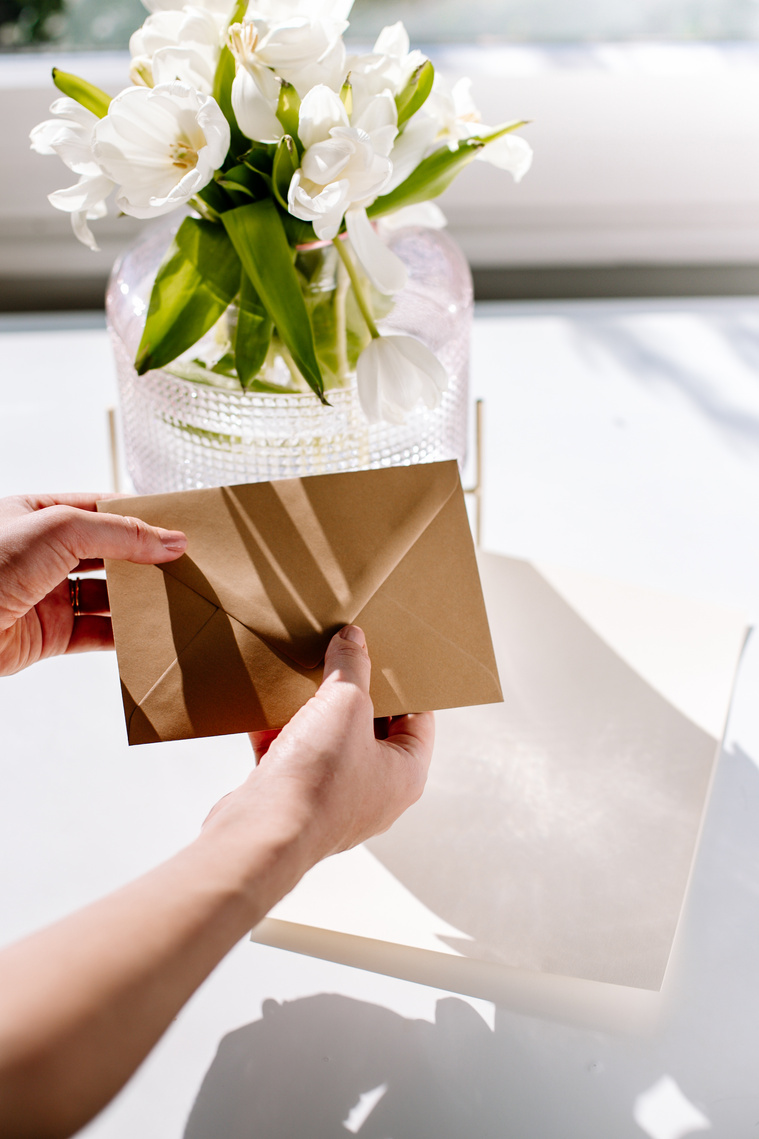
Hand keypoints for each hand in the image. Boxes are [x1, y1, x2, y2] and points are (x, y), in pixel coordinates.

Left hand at [0, 493, 186, 676]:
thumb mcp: (61, 529)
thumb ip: (120, 532)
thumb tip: (171, 540)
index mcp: (37, 514)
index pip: (100, 508)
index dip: (139, 517)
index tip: (178, 528)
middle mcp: (41, 553)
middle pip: (108, 552)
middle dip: (144, 559)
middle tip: (184, 565)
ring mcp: (46, 594)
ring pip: (106, 594)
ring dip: (139, 597)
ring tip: (174, 598)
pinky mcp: (49, 635)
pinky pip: (97, 632)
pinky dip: (124, 634)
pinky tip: (148, 630)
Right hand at [204, 625, 434, 870]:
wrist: (261, 833)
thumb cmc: (319, 780)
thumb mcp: (345, 703)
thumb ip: (352, 666)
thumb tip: (353, 640)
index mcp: (405, 775)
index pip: (418, 720)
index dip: (402, 686)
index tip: (384, 657)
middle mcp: (375, 793)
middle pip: (370, 729)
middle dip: (351, 694)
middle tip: (342, 659)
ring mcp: (333, 800)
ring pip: (327, 742)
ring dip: (312, 711)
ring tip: (302, 677)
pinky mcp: (293, 802)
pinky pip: (292, 758)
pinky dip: (278, 733)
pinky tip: (264, 708)